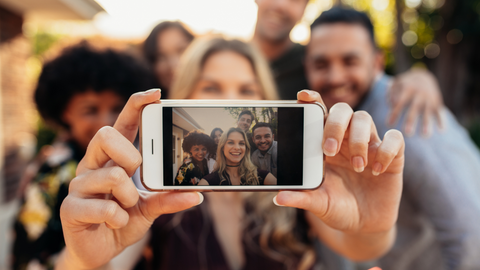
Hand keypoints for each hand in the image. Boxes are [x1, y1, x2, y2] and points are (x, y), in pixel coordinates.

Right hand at [59, 89, 202, 269]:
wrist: (101, 250)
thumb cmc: (124, 219)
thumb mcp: (151, 207)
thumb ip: (168, 197)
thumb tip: (196, 194)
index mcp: (112, 158)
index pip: (122, 123)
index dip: (136, 105)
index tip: (156, 94)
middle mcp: (93, 165)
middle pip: (106, 134)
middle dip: (129, 154)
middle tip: (136, 173)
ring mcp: (79, 185)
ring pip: (111, 175)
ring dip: (129, 197)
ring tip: (127, 208)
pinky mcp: (70, 208)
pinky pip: (102, 207)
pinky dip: (118, 218)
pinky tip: (115, 222)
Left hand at [275, 90, 403, 258]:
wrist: (365, 225)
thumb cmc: (338, 208)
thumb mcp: (318, 204)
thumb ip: (301, 198)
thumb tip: (278, 198)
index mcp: (326, 144)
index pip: (320, 113)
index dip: (312, 100)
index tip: (302, 96)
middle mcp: (347, 139)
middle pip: (342, 110)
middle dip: (335, 124)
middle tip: (328, 149)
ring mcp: (370, 145)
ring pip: (365, 118)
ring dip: (358, 140)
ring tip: (357, 167)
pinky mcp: (393, 156)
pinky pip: (395, 138)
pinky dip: (386, 150)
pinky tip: (377, 170)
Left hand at [387, 68, 444, 136]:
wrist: (423, 76)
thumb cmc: (404, 84)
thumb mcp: (396, 83)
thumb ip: (391, 92)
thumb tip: (390, 103)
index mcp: (407, 89)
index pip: (400, 102)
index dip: (395, 113)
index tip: (388, 124)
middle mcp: (419, 94)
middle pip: (414, 108)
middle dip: (411, 120)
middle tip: (407, 133)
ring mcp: (429, 98)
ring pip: (428, 112)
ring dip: (426, 123)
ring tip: (425, 135)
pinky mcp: (437, 102)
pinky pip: (439, 112)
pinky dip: (441, 120)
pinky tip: (441, 130)